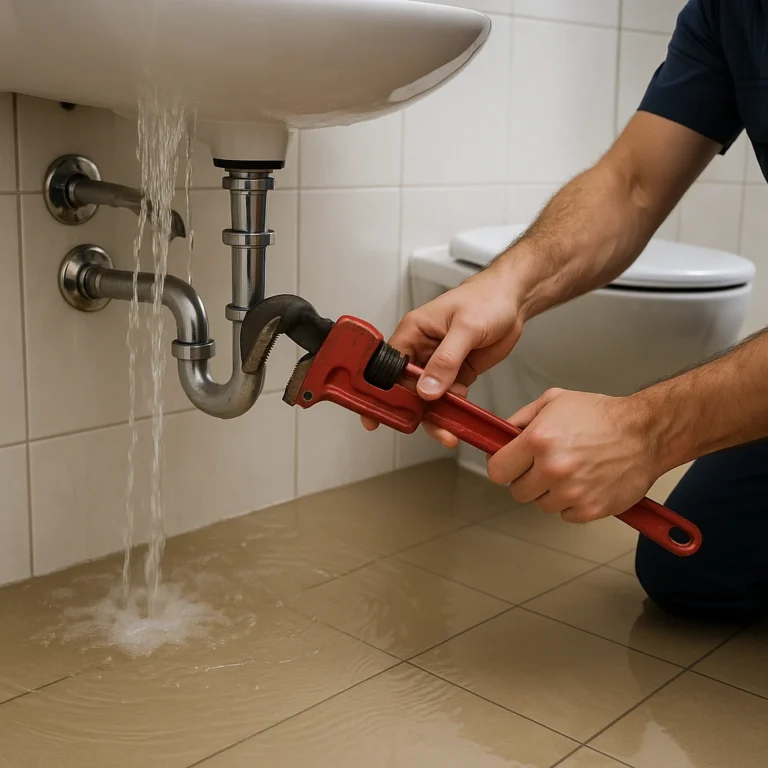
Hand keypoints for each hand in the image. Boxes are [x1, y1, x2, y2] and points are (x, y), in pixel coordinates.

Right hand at [362, 268, 523, 446]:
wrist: (513, 301)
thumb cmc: (487, 299)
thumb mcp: (467, 328)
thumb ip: (446, 360)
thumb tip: (427, 389)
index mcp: (413, 331)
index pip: (387, 366)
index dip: (381, 392)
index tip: (380, 414)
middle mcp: (420, 349)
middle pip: (406, 388)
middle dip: (414, 411)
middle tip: (428, 428)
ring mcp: (437, 364)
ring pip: (426, 398)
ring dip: (435, 416)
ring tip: (448, 431)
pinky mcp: (455, 373)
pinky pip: (446, 398)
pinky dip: (451, 409)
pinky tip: (460, 411)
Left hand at [487, 388, 661, 522]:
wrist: (645, 433)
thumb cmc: (601, 415)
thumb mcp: (554, 401)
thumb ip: (520, 419)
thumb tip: (498, 436)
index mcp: (538, 440)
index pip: (497, 470)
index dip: (503, 466)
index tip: (511, 464)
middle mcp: (552, 468)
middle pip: (517, 491)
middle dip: (527, 479)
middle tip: (545, 465)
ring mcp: (572, 492)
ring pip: (541, 504)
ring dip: (551, 492)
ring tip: (571, 471)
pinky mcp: (590, 509)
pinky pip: (566, 514)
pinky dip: (573, 503)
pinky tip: (586, 483)